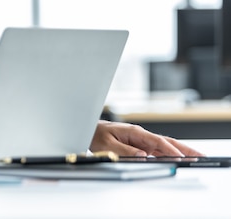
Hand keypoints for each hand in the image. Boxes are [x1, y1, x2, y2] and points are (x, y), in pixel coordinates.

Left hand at [90, 120, 205, 156]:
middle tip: (201, 157)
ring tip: (196, 158)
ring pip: (164, 147)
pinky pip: (158, 151)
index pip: (157, 142)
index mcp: (134, 132)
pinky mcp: (140, 145)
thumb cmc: (97, 135)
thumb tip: (142, 156)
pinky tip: (178, 160)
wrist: (90, 130)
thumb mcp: (107, 145)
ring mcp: (142, 140)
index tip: (181, 158)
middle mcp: (141, 135)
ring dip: (180, 152)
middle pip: (167, 142)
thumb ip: (125, 151)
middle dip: (185, 149)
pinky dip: (170, 155)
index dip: (170, 151)